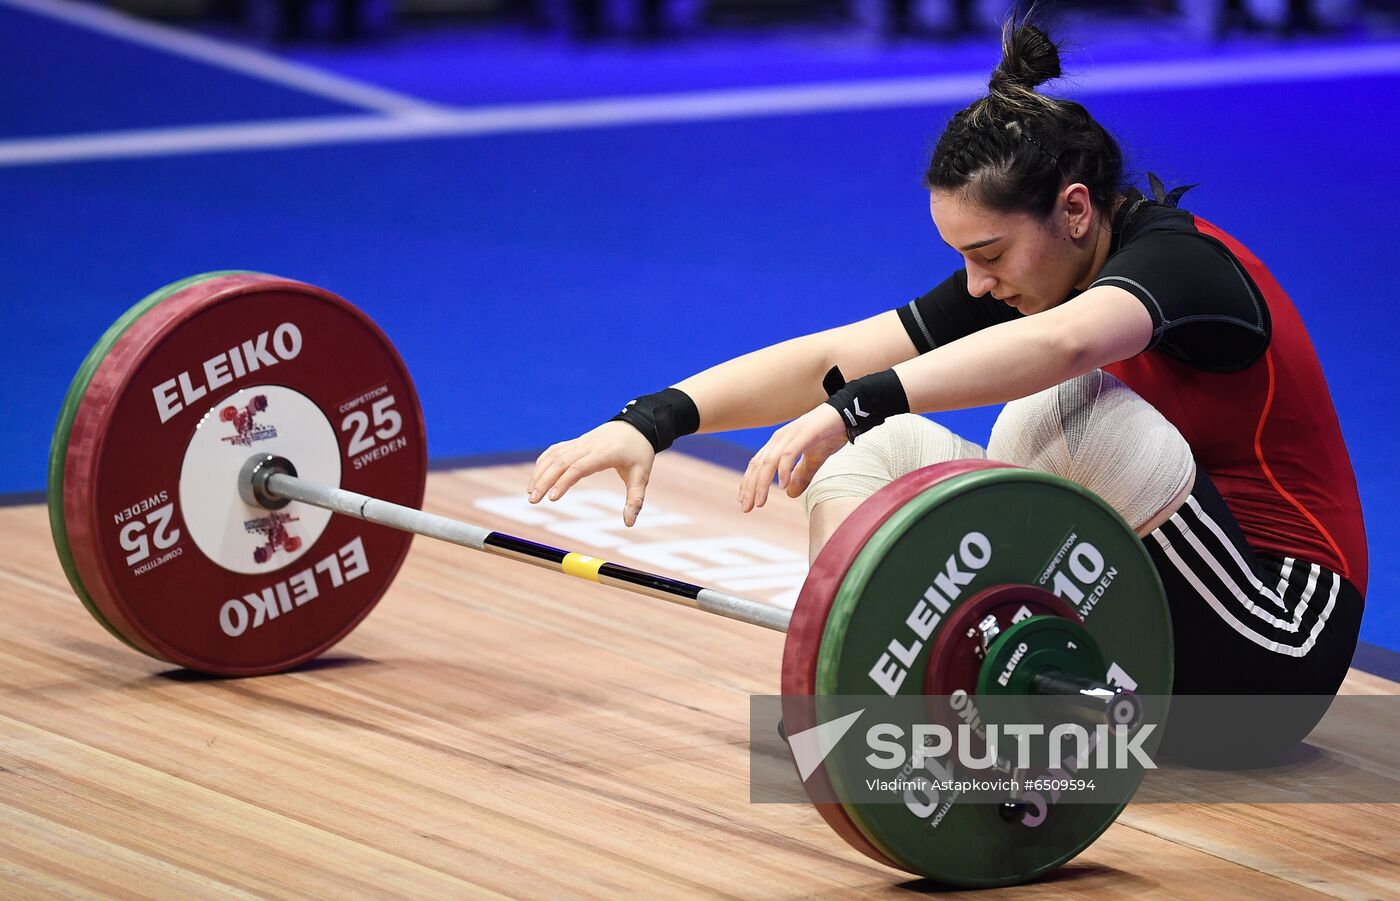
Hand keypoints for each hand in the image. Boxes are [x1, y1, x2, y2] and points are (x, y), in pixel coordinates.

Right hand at [528, 421, 655, 525]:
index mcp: (604, 453)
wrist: (637, 425)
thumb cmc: (639, 452)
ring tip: (531, 493)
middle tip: (533, 500)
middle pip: (560, 462)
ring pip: (554, 455)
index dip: (563, 482)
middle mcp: (588, 446)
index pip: (578, 467)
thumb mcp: (642, 476)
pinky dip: (543, 462)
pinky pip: (555, 450)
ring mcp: (580, 442)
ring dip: (540, 472)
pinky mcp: (576, 442)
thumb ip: (635, 500)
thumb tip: (629, 524)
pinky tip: (536, 477)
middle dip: (544, 481)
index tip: (552, 499)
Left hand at [738, 404, 846, 511]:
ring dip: (762, 483)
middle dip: (750, 488)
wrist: (847, 415)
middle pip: (758, 465)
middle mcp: (780, 438)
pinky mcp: (805, 434)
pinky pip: (789, 454)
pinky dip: (783, 470)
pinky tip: (783, 485)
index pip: (757, 465)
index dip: (749, 483)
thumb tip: (788, 493)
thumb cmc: (829, 434)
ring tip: (760, 501)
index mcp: (779, 443)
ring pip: (769, 461)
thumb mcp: (814, 460)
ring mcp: (791, 435)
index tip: (744, 502)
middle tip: (746, 508)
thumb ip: (801, 475)